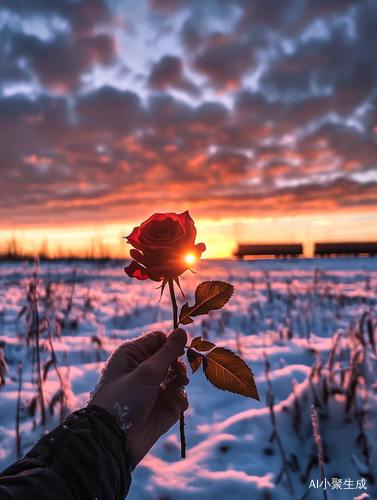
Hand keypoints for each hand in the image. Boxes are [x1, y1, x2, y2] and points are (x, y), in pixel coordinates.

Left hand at [89, 328, 188, 463]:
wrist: (114, 440)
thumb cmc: (124, 400)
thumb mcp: (147, 372)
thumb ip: (167, 352)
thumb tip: (182, 330)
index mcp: (133, 354)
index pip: (158, 339)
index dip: (171, 344)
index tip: (179, 353)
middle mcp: (142, 369)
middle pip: (171, 358)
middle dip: (178, 366)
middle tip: (179, 375)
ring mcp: (153, 389)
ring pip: (177, 377)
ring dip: (181, 382)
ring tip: (177, 390)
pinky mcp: (162, 407)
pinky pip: (178, 397)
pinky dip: (180, 399)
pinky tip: (176, 405)